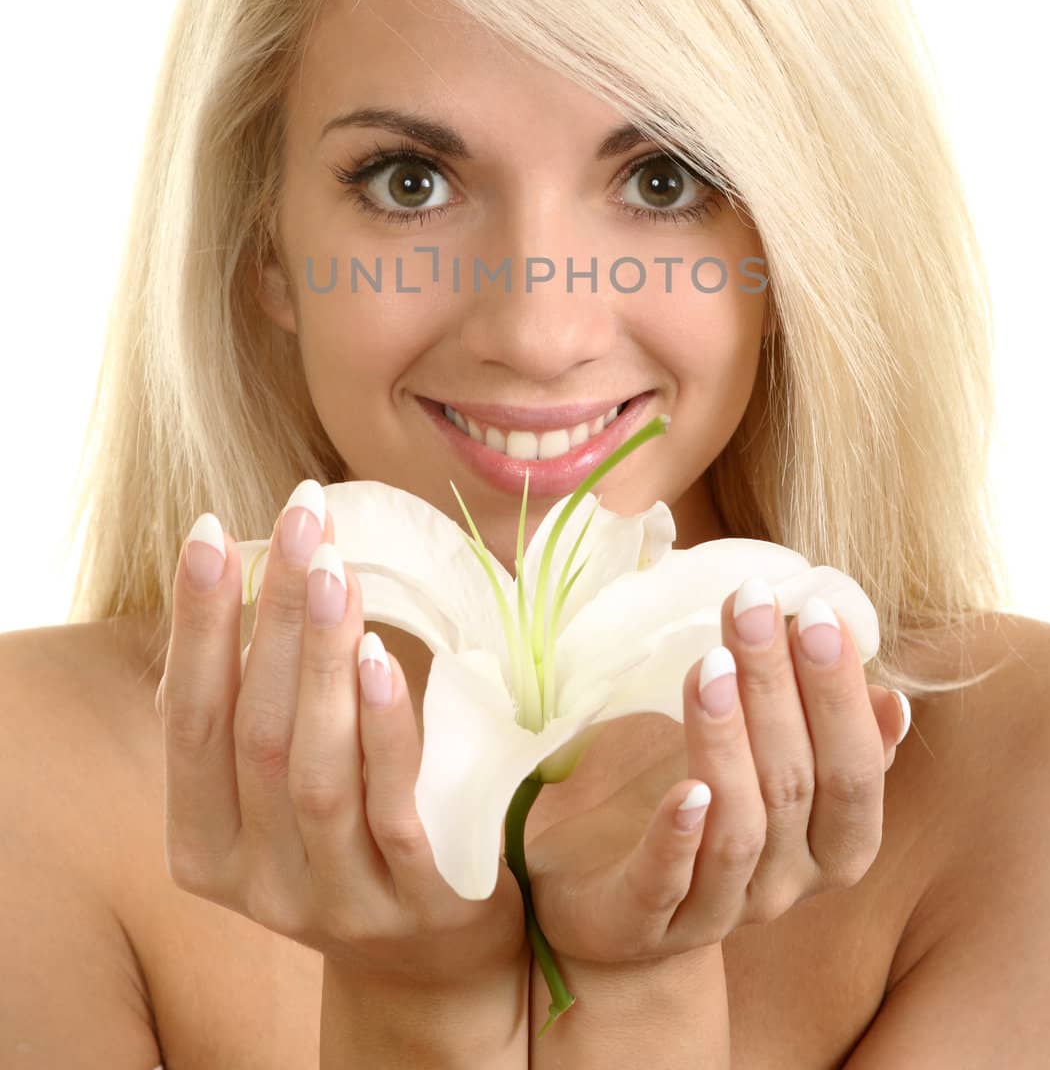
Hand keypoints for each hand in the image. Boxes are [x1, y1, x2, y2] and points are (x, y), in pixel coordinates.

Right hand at [155, 482, 526, 988]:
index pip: (187, 721)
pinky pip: (392, 810)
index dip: (196, 625)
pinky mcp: (419, 903)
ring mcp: (338, 898)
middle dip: (272, 614)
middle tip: (300, 520)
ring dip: (320, 659)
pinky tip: (379, 658)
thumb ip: (260, 703)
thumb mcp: (283, 784)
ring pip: (312, 770)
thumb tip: (258, 563)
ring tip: (333, 570)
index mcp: (205, 845)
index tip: (212, 532)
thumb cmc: (352, 831)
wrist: (433, 957)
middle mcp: (259, 880)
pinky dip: (381, 729)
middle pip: (252, 731)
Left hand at [523, 582, 910, 962]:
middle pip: (795, 787)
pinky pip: (666, 886)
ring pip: (738, 832)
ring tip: (710, 664)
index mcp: (832, 847)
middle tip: (753, 607)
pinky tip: (682, 788)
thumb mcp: (768, 756)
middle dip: (778, 689)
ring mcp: (717, 910)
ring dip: (727, 742)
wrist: (610, 893)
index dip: (840, 695)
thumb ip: (830, 731)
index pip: (855, 772)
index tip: (817, 611)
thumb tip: (893, 700)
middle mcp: (786, 886)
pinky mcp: (643, 925)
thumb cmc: (704, 797)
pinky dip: (677, 838)